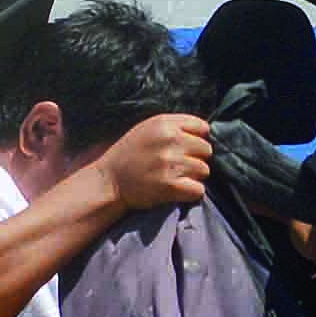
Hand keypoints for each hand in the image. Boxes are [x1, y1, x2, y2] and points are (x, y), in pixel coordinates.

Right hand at [98, 112, 219, 213]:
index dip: (198, 139)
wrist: (109, 182)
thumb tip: (205, 133)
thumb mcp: (147, 129)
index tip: (187, 148)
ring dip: (194, 177)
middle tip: (180, 166)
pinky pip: (199, 190)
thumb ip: (174, 126)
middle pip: (206, 150)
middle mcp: (169, 140)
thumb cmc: (129, 154)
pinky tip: (178, 190)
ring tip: (176, 178)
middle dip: (197, 159)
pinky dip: (191, 193)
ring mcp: (171, 163)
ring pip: (204, 170)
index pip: (203, 127)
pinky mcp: (170, 186)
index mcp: (164, 123)